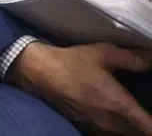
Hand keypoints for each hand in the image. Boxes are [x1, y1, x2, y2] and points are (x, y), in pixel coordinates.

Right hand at [8, 41, 151, 134]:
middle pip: (137, 132)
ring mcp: (97, 125)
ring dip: (130, 127)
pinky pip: (109, 131)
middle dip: (143, 125)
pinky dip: (117, 127)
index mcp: (121, 105)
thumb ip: (132, 59)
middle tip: (146, 115)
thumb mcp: (104, 53)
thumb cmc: (73, 62)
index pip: (149, 127)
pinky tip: (112, 114)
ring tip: (131, 115)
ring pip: (123, 133)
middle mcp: (111, 121)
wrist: (40, 72)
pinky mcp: (86, 124)